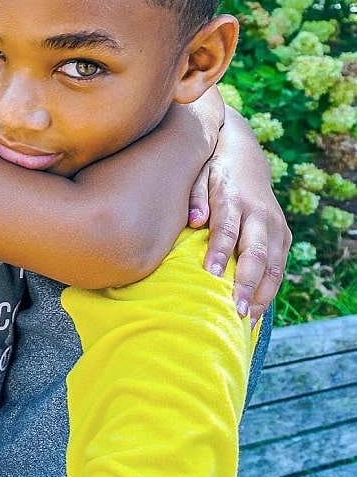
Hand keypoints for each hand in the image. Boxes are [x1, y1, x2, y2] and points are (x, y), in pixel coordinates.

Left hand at [188, 107, 291, 324]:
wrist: (243, 155)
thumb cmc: (211, 170)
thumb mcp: (198, 174)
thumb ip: (194, 197)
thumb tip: (194, 221)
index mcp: (233, 198)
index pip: (227, 229)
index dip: (220, 252)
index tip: (210, 274)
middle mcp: (259, 213)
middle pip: (256, 252)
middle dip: (246, 283)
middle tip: (235, 310)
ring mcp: (275, 224)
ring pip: (273, 263)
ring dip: (262, 294)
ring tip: (246, 320)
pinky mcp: (283, 233)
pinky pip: (280, 265)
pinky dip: (270, 289)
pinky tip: (256, 310)